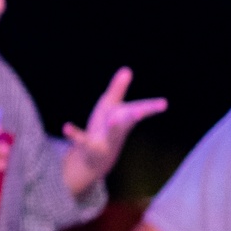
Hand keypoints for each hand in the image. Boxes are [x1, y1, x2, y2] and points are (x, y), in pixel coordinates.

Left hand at [62, 68, 167, 191]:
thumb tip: (127, 69)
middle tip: (141, 111)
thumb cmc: (105, 129)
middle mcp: (118, 131)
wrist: (94, 161)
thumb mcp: (110, 106)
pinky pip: (81, 141)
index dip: (151, 107)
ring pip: (110, 135)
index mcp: (124, 118)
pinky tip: (66, 127)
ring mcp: (105, 142)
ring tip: (112, 121)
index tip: (164, 103)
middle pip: (127, 123)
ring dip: (112, 128)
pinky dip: (74, 135)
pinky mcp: (88, 149)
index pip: (139, 110)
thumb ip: (118, 89)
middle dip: (134, 116)